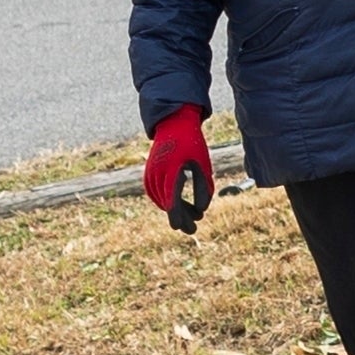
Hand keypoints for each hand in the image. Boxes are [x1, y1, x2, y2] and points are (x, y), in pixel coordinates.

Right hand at [145, 105, 213, 231]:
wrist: (174, 124)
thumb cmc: (192, 143)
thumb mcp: (203, 163)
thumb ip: (204, 187)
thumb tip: (201, 210)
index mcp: (172, 169)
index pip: (172, 199)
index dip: (177, 216)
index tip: (183, 228)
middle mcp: (157, 172)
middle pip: (167, 203)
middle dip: (181, 217)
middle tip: (194, 230)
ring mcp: (151, 172)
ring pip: (161, 199)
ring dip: (175, 209)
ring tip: (194, 216)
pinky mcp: (149, 172)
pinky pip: (155, 193)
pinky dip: (166, 201)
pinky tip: (178, 206)